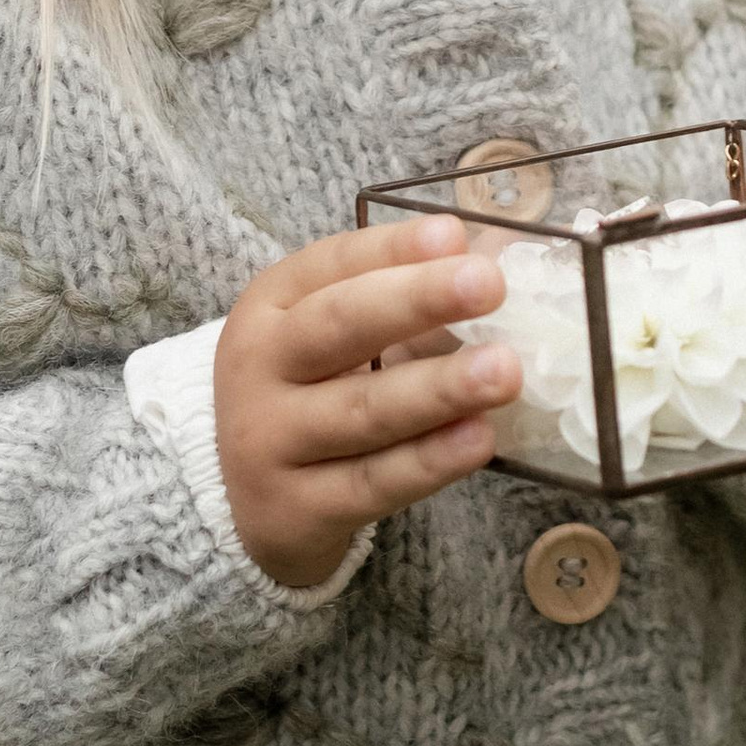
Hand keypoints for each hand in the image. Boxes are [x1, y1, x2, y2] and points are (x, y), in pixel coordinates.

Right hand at [215, 217, 522, 591]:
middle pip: (340, 327)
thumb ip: (405, 295)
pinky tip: (478, 439)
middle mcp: (259, 368)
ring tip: (504, 371)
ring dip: (438, 389)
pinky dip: (428, 461)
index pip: (332, 265)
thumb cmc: (308, 394)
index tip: (456, 235)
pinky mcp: (296, 510)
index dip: (394, 249)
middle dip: (417, 301)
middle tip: (489, 284)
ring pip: (362, 411)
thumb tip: (500, 253)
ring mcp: (270, 442)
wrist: (241, 498)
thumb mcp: (333, 334)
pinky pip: (372, 483)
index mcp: (270, 306)